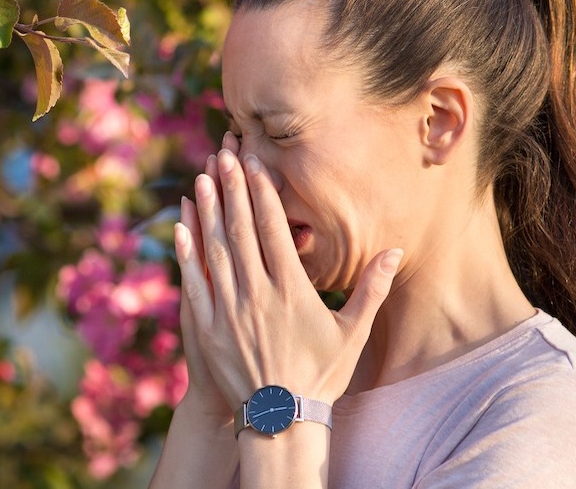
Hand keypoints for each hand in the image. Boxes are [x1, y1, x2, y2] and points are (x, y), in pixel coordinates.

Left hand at [174, 146, 402, 406]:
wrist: (282, 421)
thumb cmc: (321, 376)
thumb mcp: (352, 334)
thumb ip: (371, 289)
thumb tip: (394, 250)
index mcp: (293, 292)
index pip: (274, 230)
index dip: (263, 193)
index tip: (255, 163)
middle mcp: (258, 295)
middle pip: (242, 231)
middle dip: (232, 189)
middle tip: (224, 154)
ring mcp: (230, 311)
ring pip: (215, 251)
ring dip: (208, 212)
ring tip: (202, 178)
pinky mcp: (208, 328)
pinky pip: (194, 283)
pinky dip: (186, 253)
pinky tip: (181, 228)